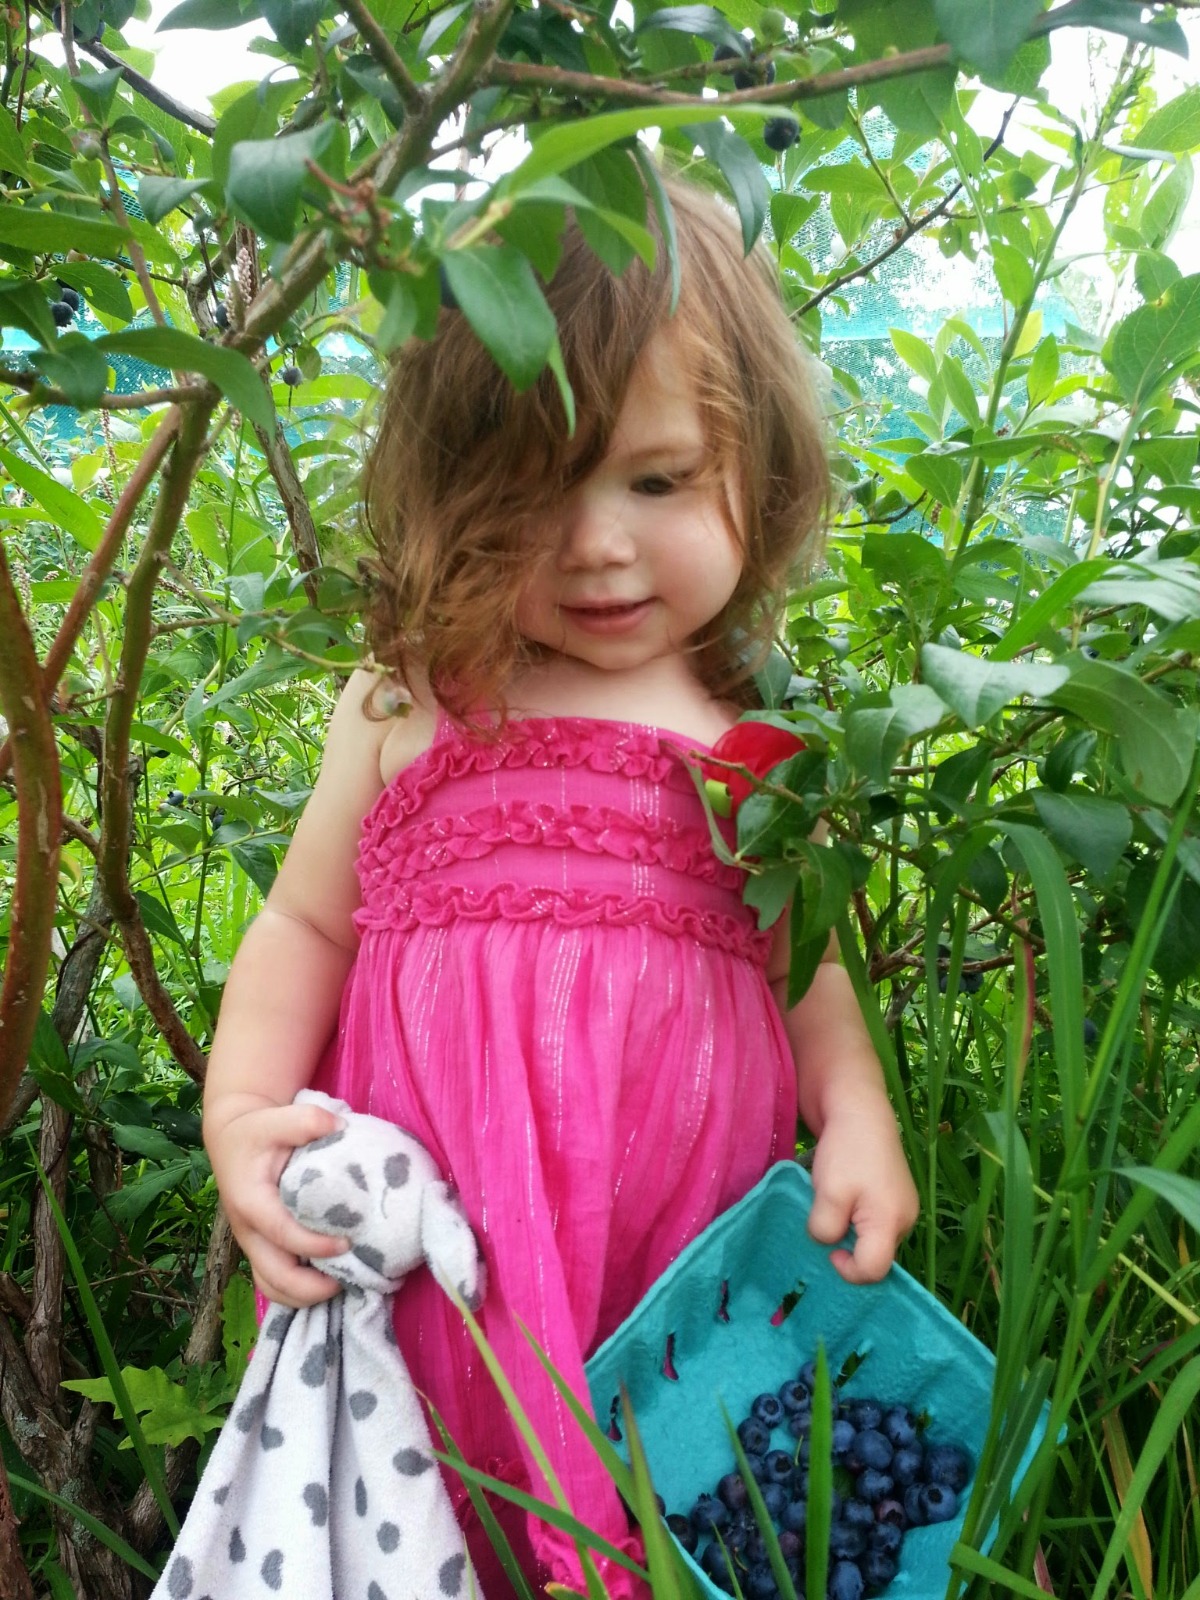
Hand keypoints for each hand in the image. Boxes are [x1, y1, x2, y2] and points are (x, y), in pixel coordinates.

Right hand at [204, 1096, 351, 1307]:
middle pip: (273, 1276)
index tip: (347, 1244)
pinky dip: (298, 1290)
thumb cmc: (257, 1131)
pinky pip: (274, 1280)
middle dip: (309, 1289)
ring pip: (271, 1286)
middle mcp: (248, 1229)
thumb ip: (306, 1121)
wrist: (230, 1139)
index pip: (281, 1233)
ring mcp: (253, 1242)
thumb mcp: (276, 1118)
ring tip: (341, 1287)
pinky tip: (328, 1282)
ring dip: (303, 1296)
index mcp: (250, 1201)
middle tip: (348, 1280)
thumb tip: (340, 1126)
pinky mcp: (260, 1246)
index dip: (313, 1244)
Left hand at [806, 1093, 918, 1283]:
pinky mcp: (894, 1194)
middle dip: (848, 1248)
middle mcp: (906, 1220)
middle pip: (875, 1256)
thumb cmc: (845, 1152)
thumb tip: (828, 1242)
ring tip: (832, 1203)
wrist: (859, 1107)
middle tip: (825, 1222)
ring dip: (849, 1230)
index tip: (828, 1248)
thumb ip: (825, 1229)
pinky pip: (874, 1221)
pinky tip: (841, 1196)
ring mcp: (903, 1206)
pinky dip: (855, 1216)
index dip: (847, 1270)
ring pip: (873, 1238)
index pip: (873, 1271)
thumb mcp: (828, 1194)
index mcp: (892, 1223)